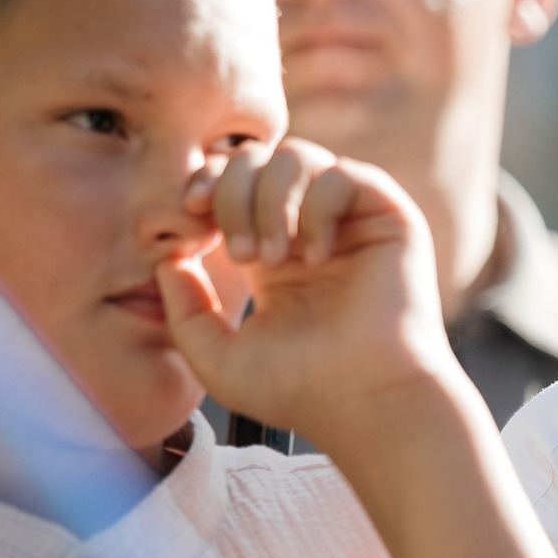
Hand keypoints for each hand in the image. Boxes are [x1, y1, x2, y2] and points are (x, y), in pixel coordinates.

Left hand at [157, 141, 454, 446]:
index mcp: (273, 253)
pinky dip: (317, 208)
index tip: (189, 213)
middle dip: (231, 194)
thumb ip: (185, 310)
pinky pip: (342, 175)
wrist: (366, 400)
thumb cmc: (300, 390)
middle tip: (240, 253)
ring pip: (296, 156)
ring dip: (270, 201)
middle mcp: (311, 229)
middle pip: (256, 160)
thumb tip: (167, 257)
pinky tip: (317, 257)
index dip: (204, 184)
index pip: (230, 185)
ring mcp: (351, 221)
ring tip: (273, 258)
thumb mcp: (217, 357)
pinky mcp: (390, 217)